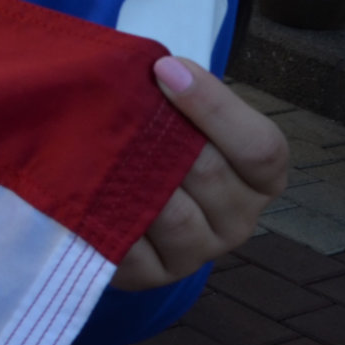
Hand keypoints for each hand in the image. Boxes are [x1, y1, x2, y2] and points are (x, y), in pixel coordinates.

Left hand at [111, 57, 291, 289]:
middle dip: (163, 135)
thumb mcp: (180, 112)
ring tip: (100, 145)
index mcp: (260, 179)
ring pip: (175, 216)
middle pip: (211, 175)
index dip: (214, 105)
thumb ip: (182, 91)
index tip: (163, 69)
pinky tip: (84, 186)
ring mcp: (195, 253)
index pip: (260, 148)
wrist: (113, 186)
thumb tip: (161, 70)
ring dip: (135, 175)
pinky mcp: (150, 275)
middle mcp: (237, 222)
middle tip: (121, 108)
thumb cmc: (154, 136)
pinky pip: (132, 247)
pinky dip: (107, 214)